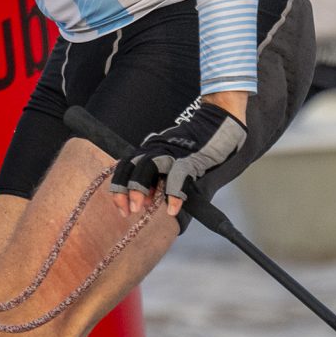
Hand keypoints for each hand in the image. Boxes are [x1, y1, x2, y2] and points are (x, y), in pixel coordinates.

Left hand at [108, 99, 244, 216]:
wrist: (216, 124)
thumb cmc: (194, 147)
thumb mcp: (170, 161)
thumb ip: (157, 179)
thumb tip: (147, 200)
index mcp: (148, 149)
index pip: (125, 167)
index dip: (119, 187)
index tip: (121, 208)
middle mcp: (155, 149)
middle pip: (130, 167)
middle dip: (124, 190)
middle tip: (127, 211)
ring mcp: (171, 152)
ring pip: (147, 167)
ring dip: (140, 189)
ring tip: (140, 208)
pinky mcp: (190, 158)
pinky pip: (178, 176)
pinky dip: (173, 194)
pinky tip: (172, 209)